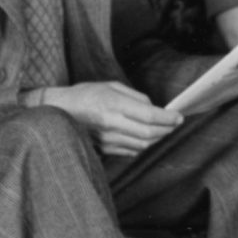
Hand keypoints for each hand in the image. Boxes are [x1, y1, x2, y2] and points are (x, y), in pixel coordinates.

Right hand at [38, 80, 179, 158]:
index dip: (168, 118)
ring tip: (164, 129)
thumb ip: (136, 98)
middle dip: (167, 129)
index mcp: (112, 104)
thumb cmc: (86, 94)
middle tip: (175, 124)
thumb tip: (156, 109)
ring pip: (142, 144)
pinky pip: (131, 151)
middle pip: (149, 133)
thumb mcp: (112, 86)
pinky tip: (147, 137)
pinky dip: (144, 145)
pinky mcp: (103, 149)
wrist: (58, 110)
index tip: (179, 116)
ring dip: (157, 138)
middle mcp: (110, 123)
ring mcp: (106, 139)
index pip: (149, 115)